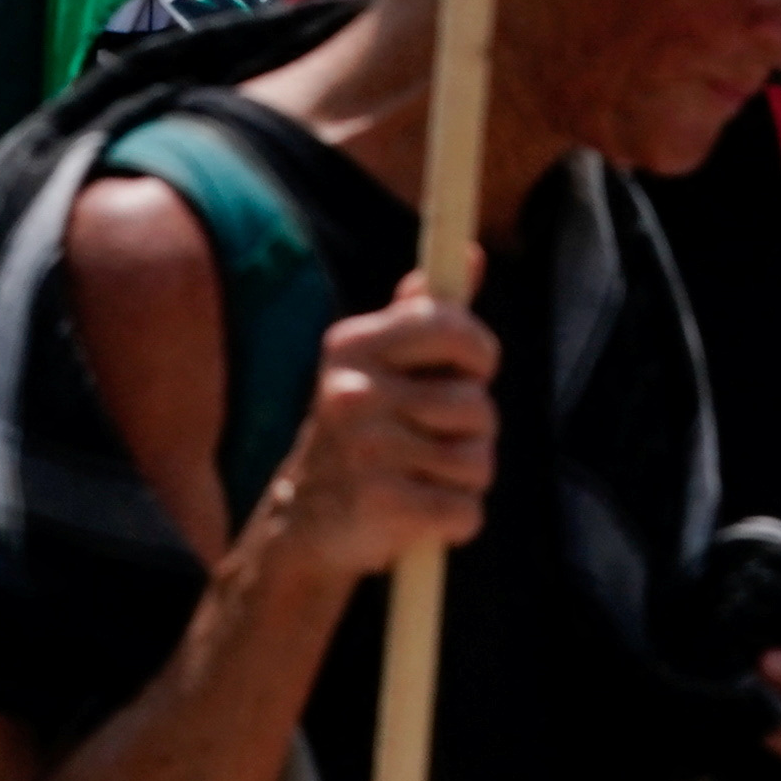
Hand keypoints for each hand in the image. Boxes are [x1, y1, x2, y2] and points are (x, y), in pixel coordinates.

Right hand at [245, 274, 500, 592]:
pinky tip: (417, 516)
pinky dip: (455, 520)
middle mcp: (352, 392)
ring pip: (479, 461)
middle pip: (478, 405)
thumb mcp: (377, 365)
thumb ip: (424, 313)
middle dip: (472, 431)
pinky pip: (466, 510)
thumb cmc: (359, 433)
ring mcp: (365, 450)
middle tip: (426, 442)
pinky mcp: (381, 506)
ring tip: (419, 478)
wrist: (301, 527)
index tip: (469, 372)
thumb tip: (473, 254)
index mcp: (351, 346)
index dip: (478, 353)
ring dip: (464, 478)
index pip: (452, 327)